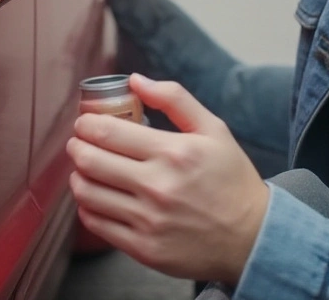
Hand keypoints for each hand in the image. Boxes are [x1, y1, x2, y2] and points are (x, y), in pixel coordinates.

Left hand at [66, 74, 270, 283]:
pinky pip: (97, 224)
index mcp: (173, 153)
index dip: (86, 124)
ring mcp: (148, 221)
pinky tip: (95, 197)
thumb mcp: (214, 130)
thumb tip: (135, 80)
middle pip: (91, 161)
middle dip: (76, 147)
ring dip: (78, 176)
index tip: (85, 122)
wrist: (252, 237)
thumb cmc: (231, 179)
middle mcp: (158, 187)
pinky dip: (88, 206)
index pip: (108, 132)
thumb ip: (174, 99)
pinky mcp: (144, 249)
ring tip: (84, 168)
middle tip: (78, 142)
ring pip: (88, 194)